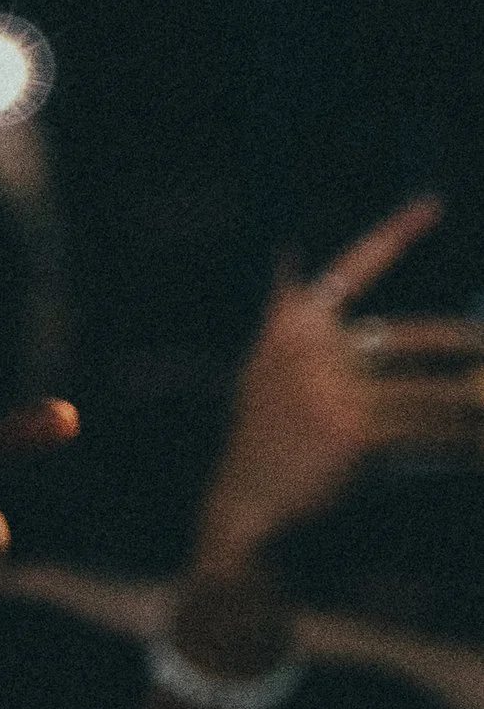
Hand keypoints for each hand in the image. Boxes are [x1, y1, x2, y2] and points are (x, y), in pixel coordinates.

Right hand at [194, 197, 483, 574]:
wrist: (247, 506)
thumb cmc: (262, 442)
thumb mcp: (261, 368)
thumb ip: (282, 315)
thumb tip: (286, 254)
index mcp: (293, 328)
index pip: (351, 269)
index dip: (394, 233)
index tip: (433, 203)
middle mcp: (312, 349)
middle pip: (414, 336)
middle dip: (466, 342)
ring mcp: (335, 389)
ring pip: (431, 390)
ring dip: (475, 400)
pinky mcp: (357, 430)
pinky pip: (427, 433)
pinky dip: (463, 442)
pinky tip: (480, 446)